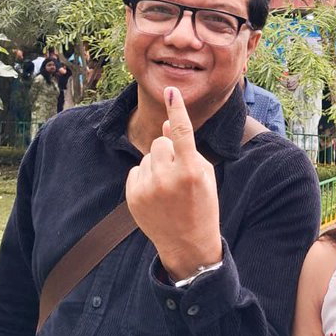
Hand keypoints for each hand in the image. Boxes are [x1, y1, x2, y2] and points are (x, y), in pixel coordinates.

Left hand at [125, 87, 221, 278]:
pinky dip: (146, 177)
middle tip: (179, 173)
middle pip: (160, 143)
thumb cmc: (202, 205)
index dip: (176, 109)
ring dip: (157, 165)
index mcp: (190, 170)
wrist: (187, 244)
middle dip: (168, 151)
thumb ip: (185, 148)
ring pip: (147, 156)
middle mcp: (167, 177)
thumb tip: (163, 124)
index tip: (170, 91)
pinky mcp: (133, 196)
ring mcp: (147, 188)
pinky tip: (157, 195)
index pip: (181, 131)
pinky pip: (136, 171)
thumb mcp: (203, 175)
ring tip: (169, 189)